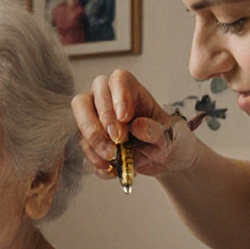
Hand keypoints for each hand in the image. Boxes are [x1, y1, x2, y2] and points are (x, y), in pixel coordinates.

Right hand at [71, 69, 199, 179]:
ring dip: (94, 140)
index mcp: (131, 91)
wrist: (163, 159)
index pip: (117, 80)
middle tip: (117, 139)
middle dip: (100, 120)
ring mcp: (95, 120)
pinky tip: (112, 168)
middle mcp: (107, 101)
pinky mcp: (90, 140)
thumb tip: (137, 126)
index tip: (125, 117)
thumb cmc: (166, 138)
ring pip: (80, 120)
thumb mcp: (170, 135)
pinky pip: (84, 147)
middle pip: (86, 98)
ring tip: (113, 156)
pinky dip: (95, 159)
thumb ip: (155, 130)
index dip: (118, 95)